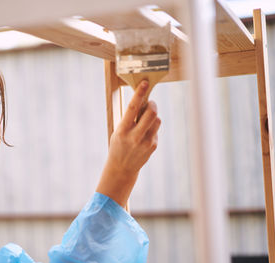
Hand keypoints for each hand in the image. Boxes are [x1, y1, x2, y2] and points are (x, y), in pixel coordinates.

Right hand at [96, 80, 160, 206]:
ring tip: (144, 121)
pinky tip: (144, 135)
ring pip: (157, 120)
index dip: (139, 94)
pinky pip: (156, 129)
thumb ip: (129, 119)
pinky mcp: (153, 145)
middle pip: (151, 113)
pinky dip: (152, 128)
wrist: (122, 167)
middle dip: (152, 104)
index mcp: (122, 130)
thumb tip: (143, 102)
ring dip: (153, 116)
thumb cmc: (119, 145)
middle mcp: (135, 136)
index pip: (132, 108)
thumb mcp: (118, 131)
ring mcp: (146, 142)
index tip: (145, 83)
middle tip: (150, 103)